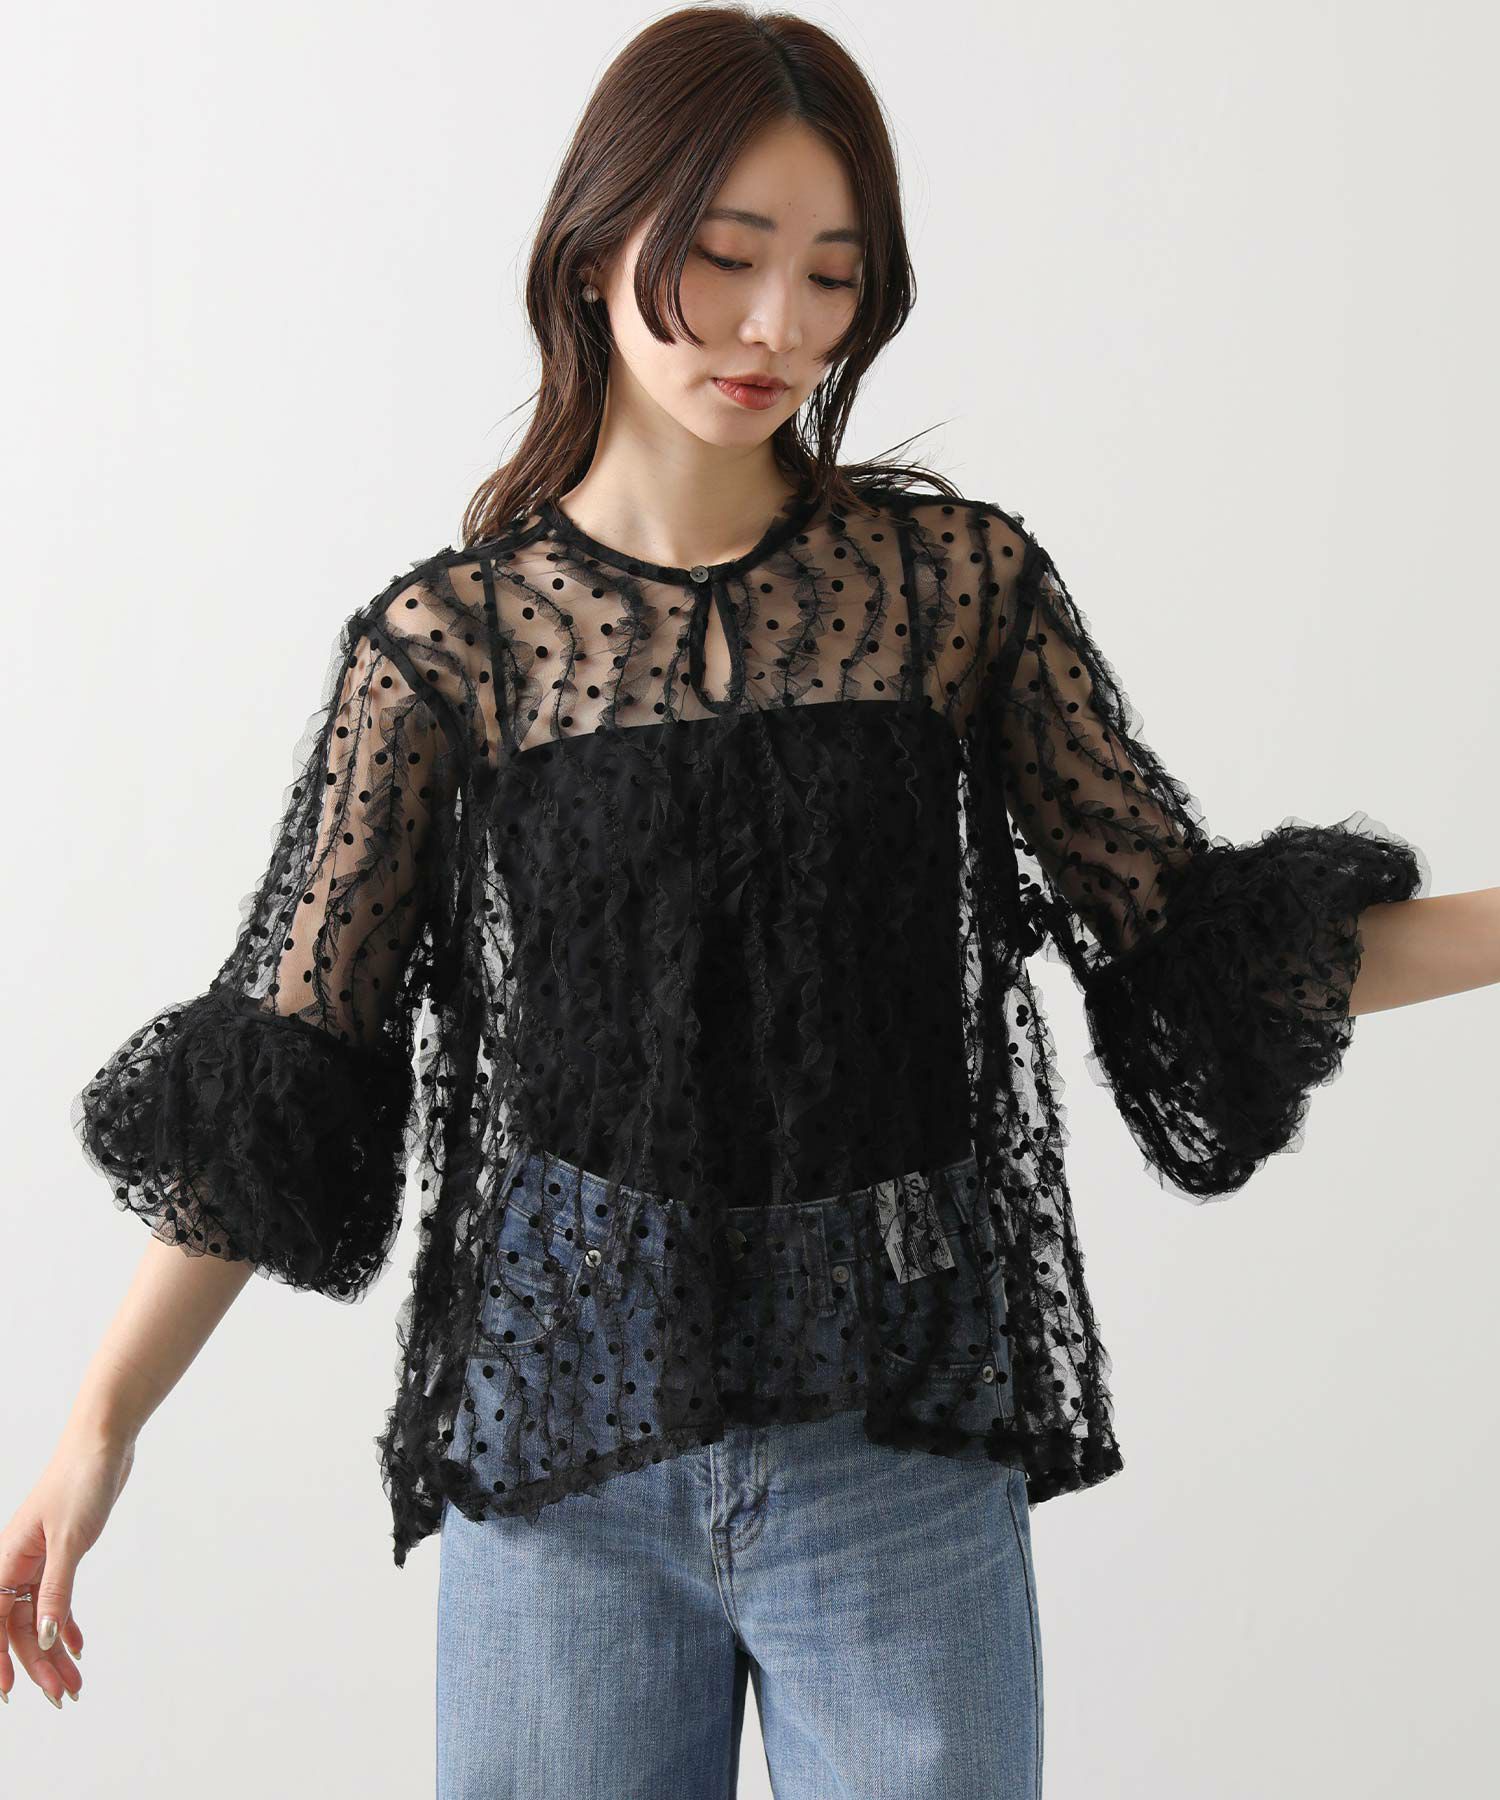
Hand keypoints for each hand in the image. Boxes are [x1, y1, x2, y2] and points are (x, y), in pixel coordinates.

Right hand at [0, 1420, 136, 1706]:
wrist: (104, 1441)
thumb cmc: (80, 1480)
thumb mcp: (70, 1540)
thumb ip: (56, 1590)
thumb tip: (43, 1636)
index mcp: (8, 1559)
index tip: (6, 1694)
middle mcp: (17, 1563)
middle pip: (20, 1626)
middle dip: (38, 1664)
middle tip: (62, 1697)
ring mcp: (40, 1559)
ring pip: (41, 1616)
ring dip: (56, 1650)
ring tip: (75, 1683)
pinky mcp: (63, 1552)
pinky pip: (58, 1598)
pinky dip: (67, 1622)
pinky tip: (78, 1645)